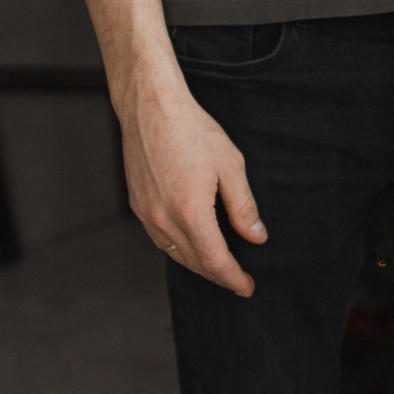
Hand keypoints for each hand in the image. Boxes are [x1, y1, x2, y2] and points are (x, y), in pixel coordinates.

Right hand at [118, 69, 267, 294]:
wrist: (150, 107)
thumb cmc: (193, 130)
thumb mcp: (230, 166)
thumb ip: (244, 207)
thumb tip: (256, 237)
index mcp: (190, 211)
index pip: (215, 261)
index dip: (233, 278)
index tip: (248, 287)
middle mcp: (163, 218)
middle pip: (194, 263)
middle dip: (219, 276)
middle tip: (239, 280)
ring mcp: (146, 213)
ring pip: (175, 255)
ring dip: (199, 265)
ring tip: (220, 266)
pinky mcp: (138, 205)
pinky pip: (160, 240)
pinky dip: (180, 249)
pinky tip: (193, 245)